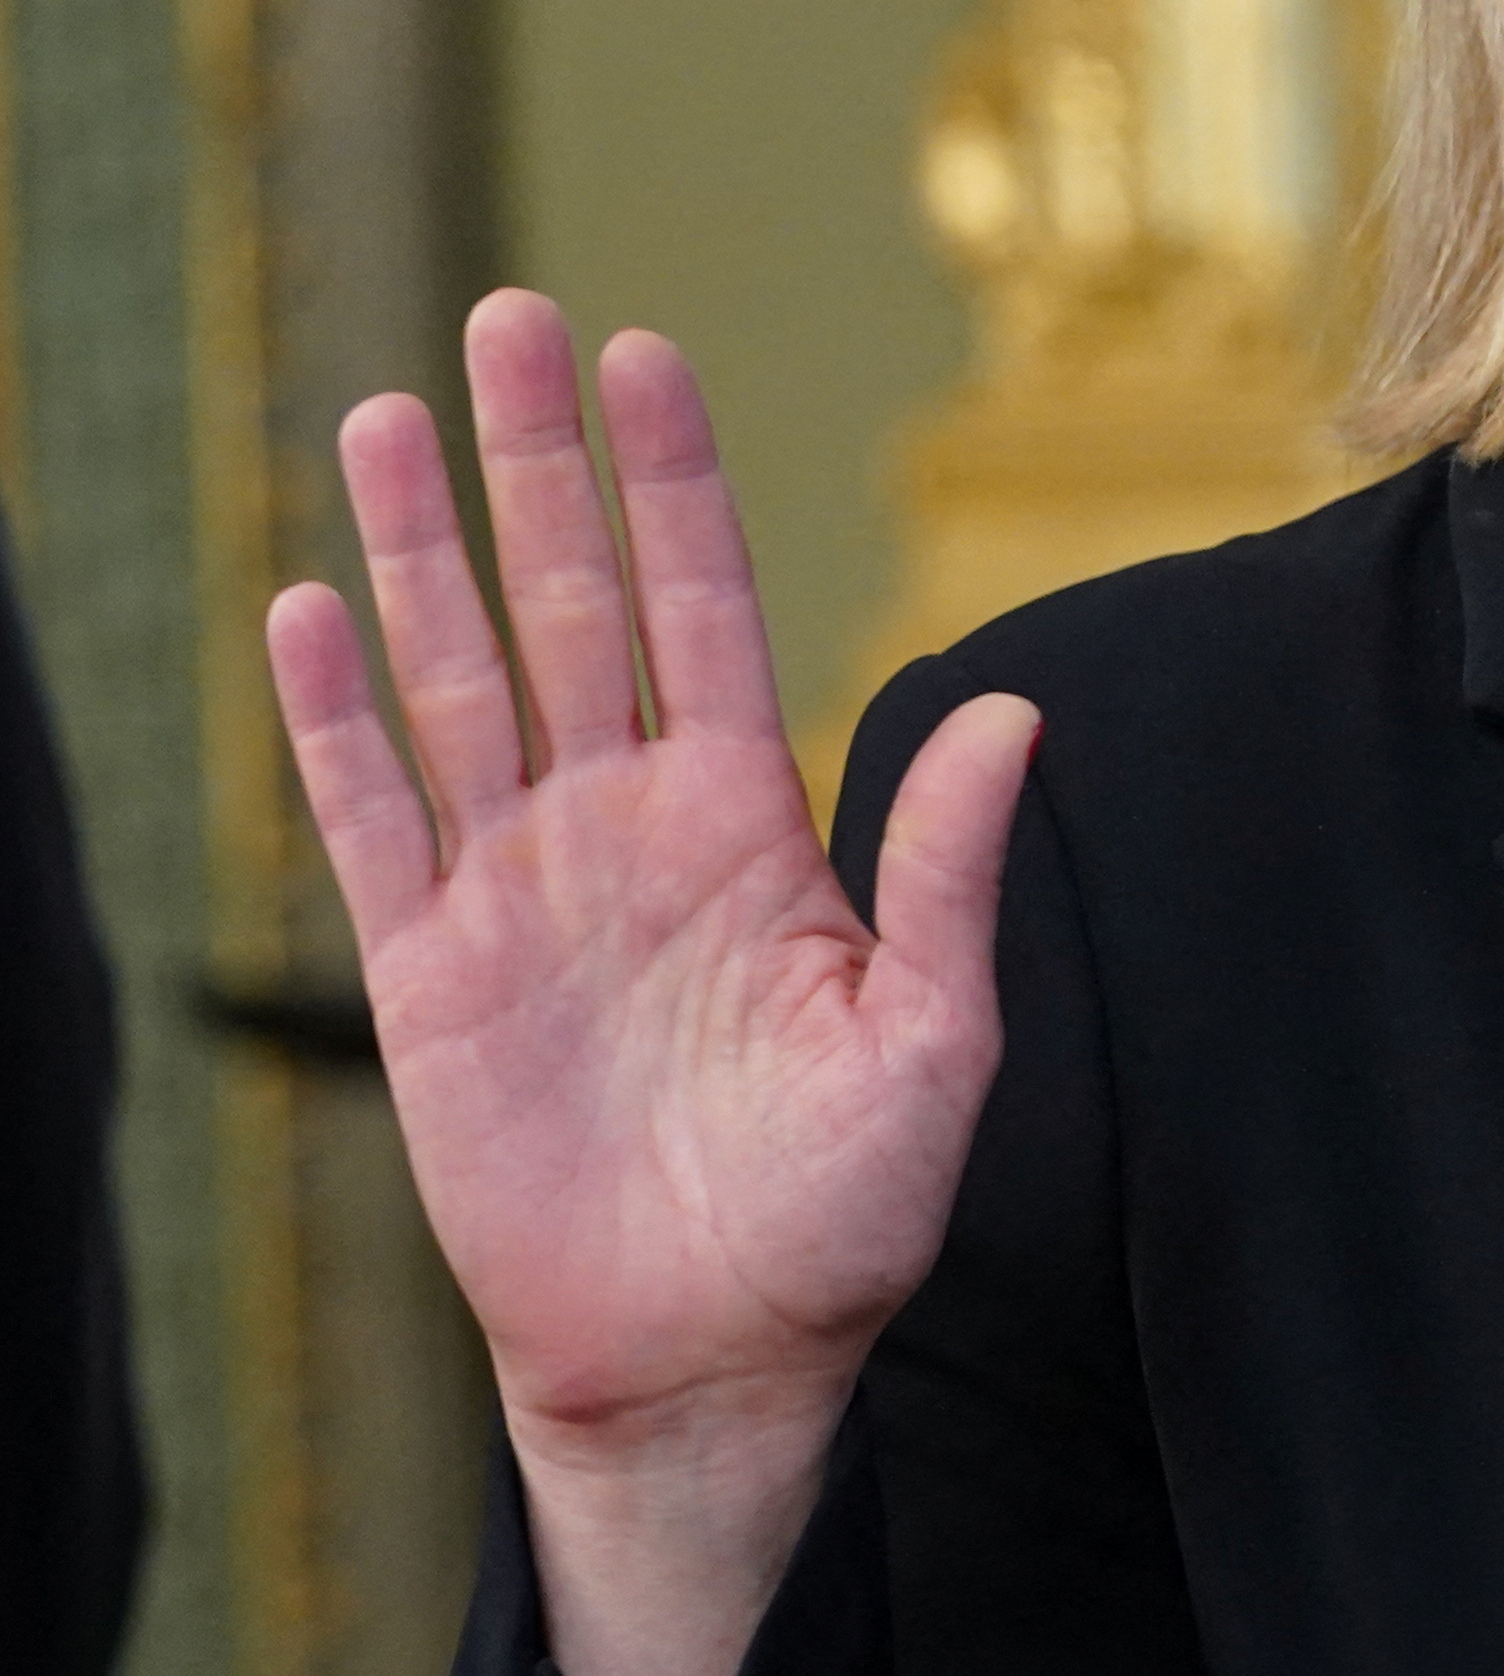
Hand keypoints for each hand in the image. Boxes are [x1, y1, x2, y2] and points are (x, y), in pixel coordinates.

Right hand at [267, 293, 1030, 1675]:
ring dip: (422, 553)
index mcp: (751, 823)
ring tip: (388, 413)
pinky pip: (372, 818)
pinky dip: (337, 716)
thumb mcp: (936, 1039)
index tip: (646, 356)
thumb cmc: (845, 1213)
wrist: (719, 1357)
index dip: (675, 484)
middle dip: (541, 466)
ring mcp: (517, 890)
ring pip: (460, 680)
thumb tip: (1018, 710)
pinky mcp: (427, 976)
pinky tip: (313, 604)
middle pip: (573, 604)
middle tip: (511, 318)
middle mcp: (626, 826)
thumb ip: (948, 871)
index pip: (704, 607)